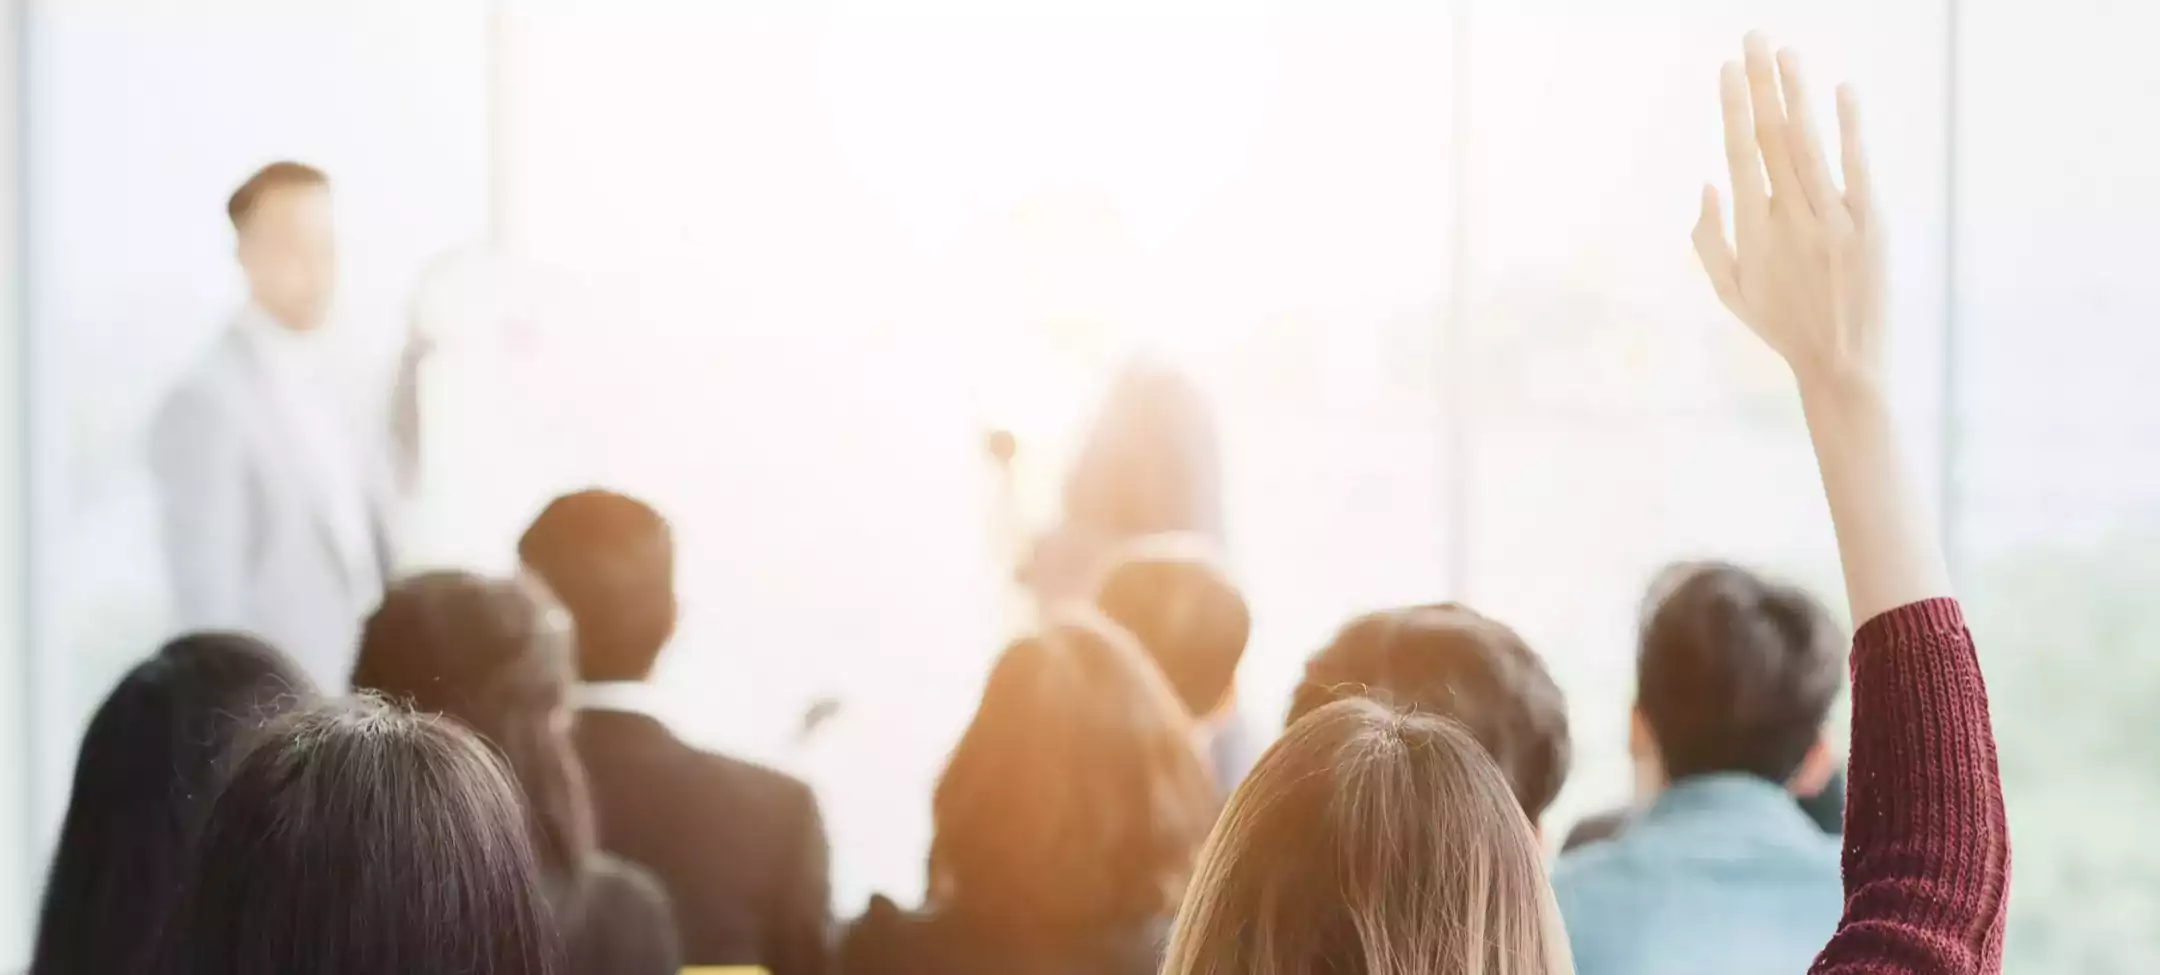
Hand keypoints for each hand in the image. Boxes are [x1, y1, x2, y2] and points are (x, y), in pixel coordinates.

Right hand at [1693, 34, 1883, 395]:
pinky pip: (1856, 167)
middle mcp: (1789, 218)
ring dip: (1797, 94)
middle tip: (1753, 39)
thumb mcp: (1730, 291)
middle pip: (1771, 137)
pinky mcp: (1871, 225)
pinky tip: (1842, 91)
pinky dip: (1849, 128)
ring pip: (1808, 144)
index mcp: (1752, 231)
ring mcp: (1832, 219)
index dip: (1734, 108)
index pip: (1740, 154)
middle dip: (1761, 84)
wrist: (1843, 365)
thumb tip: (1708, 183)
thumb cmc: (1782, 327)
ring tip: (1786, 53)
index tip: (1728, 70)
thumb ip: (1709, 238)